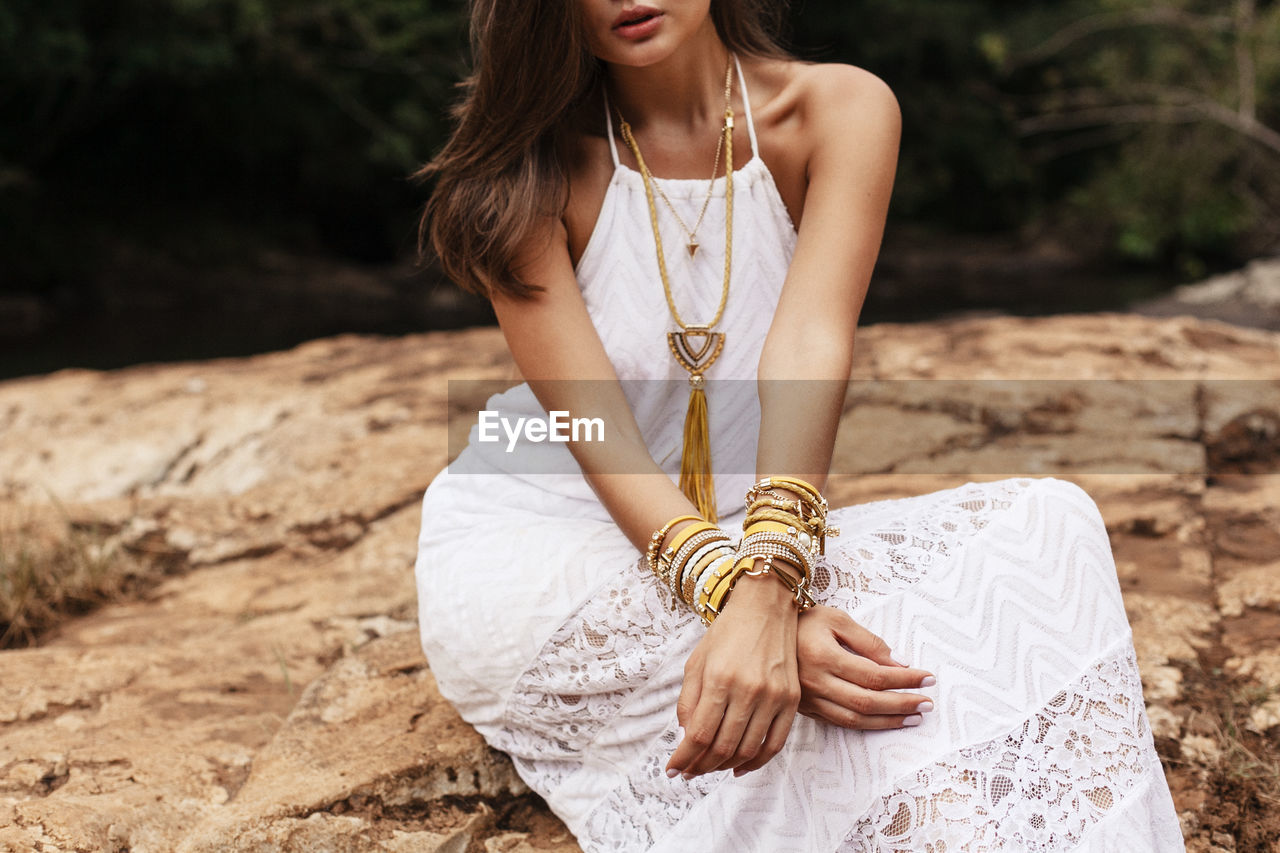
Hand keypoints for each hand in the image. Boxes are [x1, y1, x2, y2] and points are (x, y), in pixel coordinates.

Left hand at [666, 574, 801, 778]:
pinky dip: (756, 762)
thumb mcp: (697, 662)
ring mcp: (773, 697)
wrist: (766, 608)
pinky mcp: (791, 700)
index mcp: (719, 679)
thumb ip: (688, 702)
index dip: (684, 758)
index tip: (673, 769)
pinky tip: (740, 768)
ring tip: (711, 768)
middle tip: (690, 770)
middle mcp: (748, 690)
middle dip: (702, 766)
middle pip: (723, 748)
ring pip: (747, 750)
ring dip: (725, 767)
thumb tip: (686, 738)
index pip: (699, 735)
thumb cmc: (727, 633)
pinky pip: (775, 744)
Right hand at [796, 605, 934, 728]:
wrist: (767, 631)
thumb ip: (869, 642)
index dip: (905, 680)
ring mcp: (809, 699)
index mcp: (824, 657)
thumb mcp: (837, 620)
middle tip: (927, 704)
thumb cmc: (805, 620)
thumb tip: (899, 664)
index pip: (874, 676)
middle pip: (867, 702)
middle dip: (902, 704)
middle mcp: (815, 682)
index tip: (927, 678)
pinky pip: (840, 722)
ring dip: (888, 721)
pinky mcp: (806, 708)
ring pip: (854, 719)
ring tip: (913, 718)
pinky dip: (866, 725)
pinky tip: (884, 720)